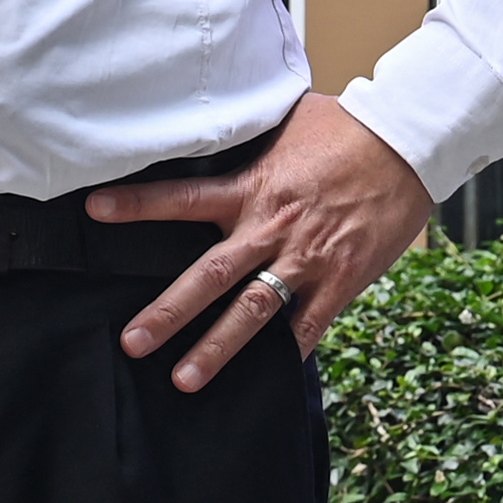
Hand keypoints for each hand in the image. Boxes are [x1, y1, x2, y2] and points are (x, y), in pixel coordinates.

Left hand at [91, 94, 430, 389]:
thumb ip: (251, 139)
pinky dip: (286, 354)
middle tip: (133, 343)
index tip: (94, 211)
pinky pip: (308, 326)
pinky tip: (267, 378)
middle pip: (209, 276)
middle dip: (168, 313)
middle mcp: (272, 227)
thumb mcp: (289, 123)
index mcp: (254, 186)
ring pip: (252, 312)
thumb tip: (219, 124)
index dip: (136, 205)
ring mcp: (307, 259)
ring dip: (216, 349)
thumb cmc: (348, 127)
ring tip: (184, 380)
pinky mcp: (341, 279)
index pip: (182, 197)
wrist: (408, 142)